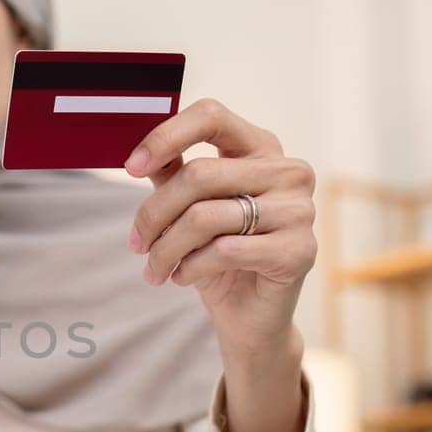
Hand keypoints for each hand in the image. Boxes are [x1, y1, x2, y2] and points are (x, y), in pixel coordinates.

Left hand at [124, 98, 316, 357]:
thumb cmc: (218, 255)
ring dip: (166, 249)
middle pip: (199, 174)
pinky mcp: (299, 250)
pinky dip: (191, 268)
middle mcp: (289, 171)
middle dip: (154, 214)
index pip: (211, 116)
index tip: (132, 168)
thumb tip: (141, 152)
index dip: (166, 136)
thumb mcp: (190, 208)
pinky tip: (183, 277)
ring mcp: (299, 210)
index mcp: (261, 148)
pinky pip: (223, 250)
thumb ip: (173, 173)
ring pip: (205, 216)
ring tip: (155, 269)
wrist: (250, 315)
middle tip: (136, 243)